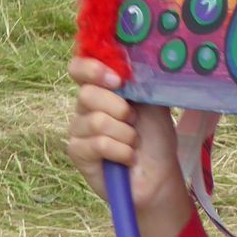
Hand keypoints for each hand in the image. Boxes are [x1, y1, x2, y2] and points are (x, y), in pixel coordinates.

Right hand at [66, 57, 191, 236]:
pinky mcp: (77, 152)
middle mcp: (85, 106)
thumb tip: (131, 62)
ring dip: (126, 134)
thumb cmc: (155, 137)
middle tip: (135, 122)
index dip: (92, 69)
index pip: (79, 68)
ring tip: (134, 143)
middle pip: (87, 94)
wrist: (159, 174)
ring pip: (96, 121)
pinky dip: (122, 151)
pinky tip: (128, 158)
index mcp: (102, 88)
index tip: (118, 81)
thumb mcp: (153, 102)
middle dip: (121, 109)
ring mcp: (78, 129)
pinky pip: (98, 144)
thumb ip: (139, 80)